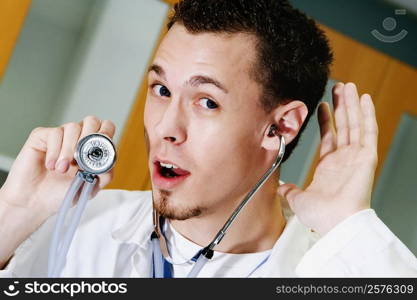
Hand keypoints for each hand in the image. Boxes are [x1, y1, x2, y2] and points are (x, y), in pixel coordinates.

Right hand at [0, 116, 115, 224]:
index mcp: (93, 148)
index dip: (107, 132)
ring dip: (69, 150)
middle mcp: (78, 138)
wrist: (36, 202)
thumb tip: (110, 162)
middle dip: (89, 138)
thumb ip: (104, 175)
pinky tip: (51, 166)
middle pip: (91, 121)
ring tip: (62, 170)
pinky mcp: (42, 136)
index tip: (101, 147)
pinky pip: (54, 133)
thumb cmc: (62, 193)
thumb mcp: (90, 187)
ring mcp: (61, 136)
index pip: (106, 127)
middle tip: (81, 157)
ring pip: (72, 127)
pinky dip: (54, 151)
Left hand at [278, 82, 377, 234]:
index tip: (321, 105)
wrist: (334, 223)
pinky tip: (365, 99)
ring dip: (351, 104)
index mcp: (329, 166)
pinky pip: (368, 131)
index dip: (325, 120)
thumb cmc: (320, 216)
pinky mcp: (366, 156)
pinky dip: (367, 114)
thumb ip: (289, 190)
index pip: (329, 136)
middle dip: (340, 105)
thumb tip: (281, 187)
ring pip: (354, 123)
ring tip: (348, 85)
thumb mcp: (297, 199)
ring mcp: (356, 156)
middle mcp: (343, 159)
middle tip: (338, 87)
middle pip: (343, 125)